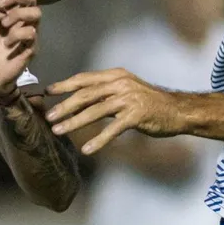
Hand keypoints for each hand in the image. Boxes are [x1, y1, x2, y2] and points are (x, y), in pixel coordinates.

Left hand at [0, 0, 40, 99]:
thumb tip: (0, 5)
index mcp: (13, 12)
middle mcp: (24, 20)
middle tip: (2, 6)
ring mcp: (29, 34)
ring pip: (36, 12)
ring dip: (17, 14)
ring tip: (3, 24)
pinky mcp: (31, 48)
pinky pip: (31, 33)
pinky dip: (16, 34)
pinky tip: (6, 43)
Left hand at [47, 69, 185, 153]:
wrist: (177, 110)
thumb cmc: (149, 103)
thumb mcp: (125, 91)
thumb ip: (104, 94)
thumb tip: (77, 102)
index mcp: (115, 75)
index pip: (84, 79)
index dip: (64, 85)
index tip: (46, 93)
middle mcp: (120, 84)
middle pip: (86, 94)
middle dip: (64, 106)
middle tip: (48, 117)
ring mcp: (129, 99)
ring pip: (95, 110)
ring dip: (75, 121)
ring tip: (59, 131)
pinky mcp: (136, 115)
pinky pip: (113, 129)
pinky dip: (99, 139)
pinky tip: (87, 149)